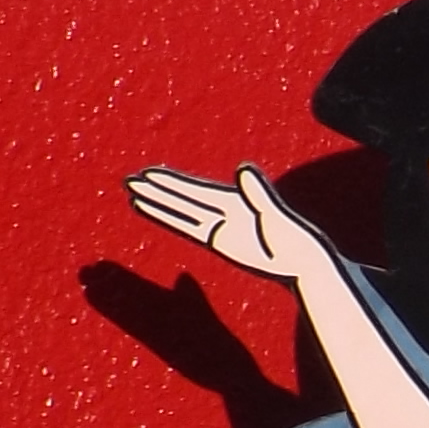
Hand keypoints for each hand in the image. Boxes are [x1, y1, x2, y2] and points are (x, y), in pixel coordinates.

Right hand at [126, 163, 316, 279]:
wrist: (299, 259)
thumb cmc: (290, 235)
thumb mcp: (273, 213)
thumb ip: (257, 193)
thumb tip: (243, 168)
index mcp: (230, 199)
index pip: (192, 191)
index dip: (169, 183)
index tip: (147, 175)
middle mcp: (220, 208)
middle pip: (181, 198)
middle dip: (156, 189)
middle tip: (130, 179)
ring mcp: (218, 224)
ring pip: (180, 212)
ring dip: (157, 203)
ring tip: (133, 192)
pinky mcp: (217, 240)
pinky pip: (188, 228)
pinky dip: (170, 220)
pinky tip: (154, 212)